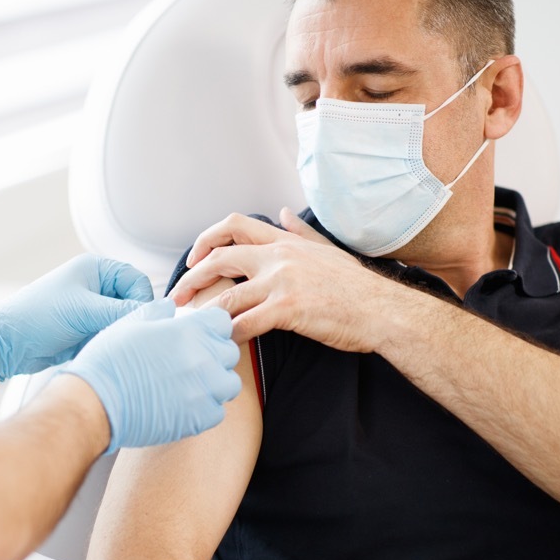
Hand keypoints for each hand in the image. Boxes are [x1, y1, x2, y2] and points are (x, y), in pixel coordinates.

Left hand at [0, 254, 153, 380]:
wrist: (8, 343)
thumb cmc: (37, 317)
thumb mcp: (84, 311)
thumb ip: (122, 311)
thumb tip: (155, 313)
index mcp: (96, 269)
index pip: (136, 281)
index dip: (141, 300)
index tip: (139, 319)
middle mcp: (95, 286)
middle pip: (131, 302)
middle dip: (128, 320)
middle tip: (120, 334)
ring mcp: (91, 308)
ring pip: (122, 321)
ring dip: (117, 333)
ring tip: (102, 341)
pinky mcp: (86, 328)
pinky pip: (110, 335)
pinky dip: (107, 343)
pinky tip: (95, 349)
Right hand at [63, 298, 240, 453]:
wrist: (96, 403)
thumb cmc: (108, 361)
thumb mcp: (130, 324)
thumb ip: (156, 312)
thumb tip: (169, 307)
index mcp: (189, 330)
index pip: (222, 321)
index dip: (209, 326)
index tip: (198, 334)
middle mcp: (203, 358)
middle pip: (229, 352)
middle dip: (214, 353)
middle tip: (192, 361)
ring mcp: (204, 390)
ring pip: (228, 383)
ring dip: (215, 382)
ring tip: (192, 385)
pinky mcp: (199, 419)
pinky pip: (217, 411)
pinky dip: (206, 409)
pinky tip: (185, 405)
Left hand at [169, 208, 388, 348]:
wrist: (382, 311)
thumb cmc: (356, 287)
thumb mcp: (326, 250)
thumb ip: (300, 232)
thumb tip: (283, 214)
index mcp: (285, 242)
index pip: (234, 226)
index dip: (206, 239)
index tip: (193, 260)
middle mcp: (279, 257)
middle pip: (219, 258)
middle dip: (192, 278)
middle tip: (176, 298)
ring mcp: (282, 282)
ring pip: (227, 295)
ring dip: (204, 313)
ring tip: (191, 328)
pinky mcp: (288, 309)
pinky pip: (245, 323)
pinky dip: (228, 336)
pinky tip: (220, 345)